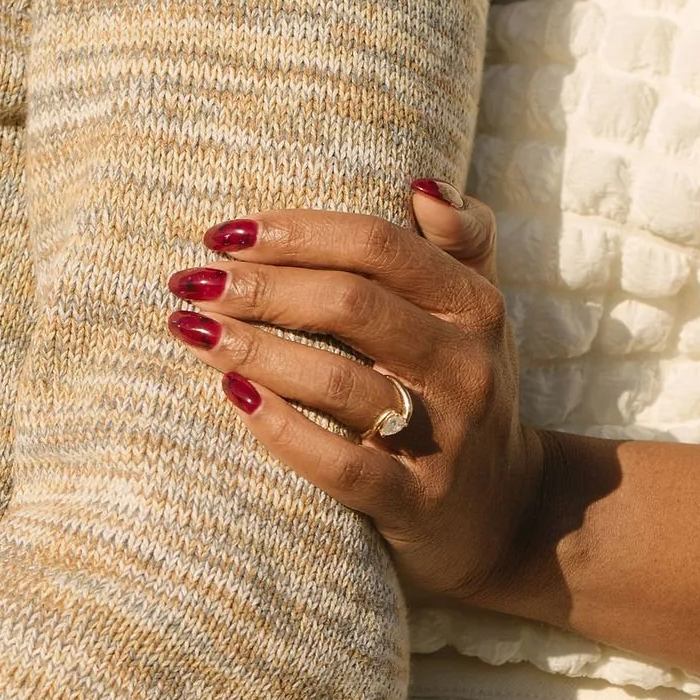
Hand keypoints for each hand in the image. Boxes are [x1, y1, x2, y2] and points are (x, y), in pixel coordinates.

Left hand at [163, 185, 544, 607]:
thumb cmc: (461, 392)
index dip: (296, 232)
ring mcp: (443, 438)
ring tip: (193, 330)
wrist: (506, 515)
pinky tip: (232, 398)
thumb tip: (422, 185)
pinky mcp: (415, 502)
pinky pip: (338, 465)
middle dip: (260, 287)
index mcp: (474, 307)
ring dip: (253, 350)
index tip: (225, 232)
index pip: (378, 246)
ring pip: (338, 381)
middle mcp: (466, 366)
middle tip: (193, 281)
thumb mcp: (477, 314)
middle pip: (350, 304)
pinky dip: (280, 428)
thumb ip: (460, 242)